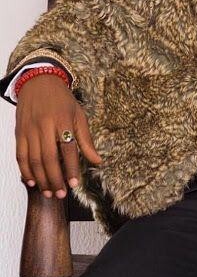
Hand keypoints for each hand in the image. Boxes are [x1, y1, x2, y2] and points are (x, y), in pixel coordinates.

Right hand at [15, 74, 102, 198]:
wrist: (39, 82)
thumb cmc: (62, 100)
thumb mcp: (79, 115)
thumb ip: (86, 139)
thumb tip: (97, 161)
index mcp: (63, 120)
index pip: (68, 148)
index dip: (72, 168)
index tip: (75, 184)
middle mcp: (45, 125)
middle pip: (49, 158)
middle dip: (55, 179)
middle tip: (62, 194)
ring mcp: (30, 129)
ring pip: (34, 160)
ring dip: (41, 179)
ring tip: (49, 192)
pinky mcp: (19, 133)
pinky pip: (20, 155)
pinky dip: (25, 171)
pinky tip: (33, 182)